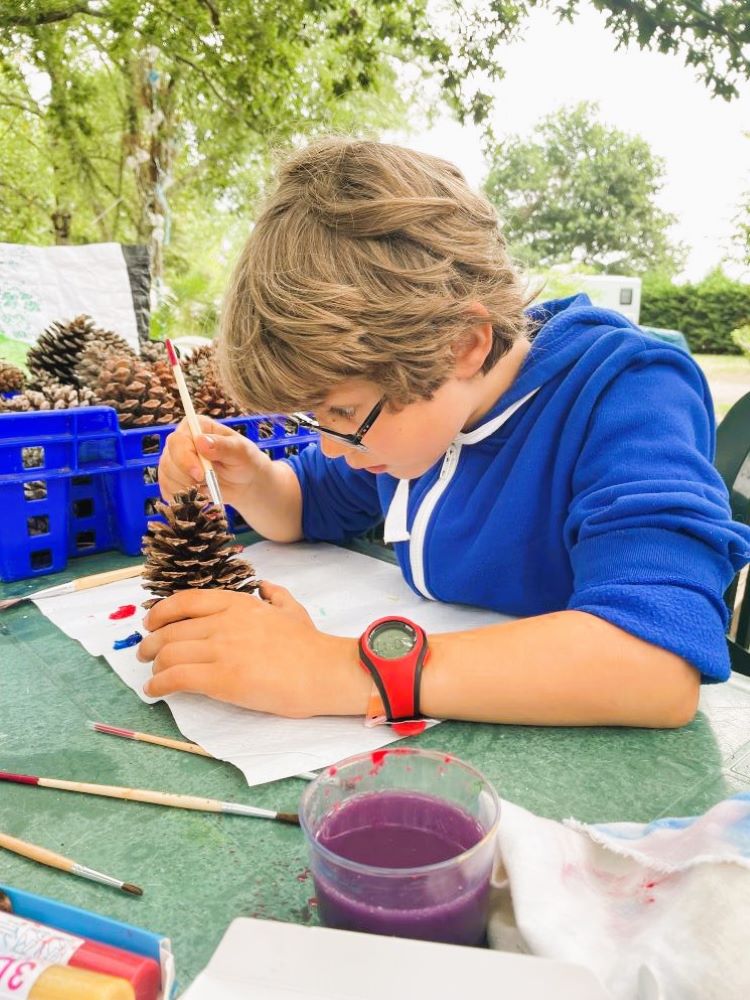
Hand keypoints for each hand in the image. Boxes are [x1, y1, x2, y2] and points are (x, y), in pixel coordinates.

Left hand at [136, 583, 367, 716]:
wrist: (324, 671)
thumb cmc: (310, 644)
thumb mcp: (292, 608)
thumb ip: (275, 595)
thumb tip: (265, 586)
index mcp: (237, 604)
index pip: (185, 602)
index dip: (160, 612)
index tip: (151, 623)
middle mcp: (223, 622)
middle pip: (170, 630)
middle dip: (151, 644)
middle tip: (146, 654)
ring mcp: (221, 650)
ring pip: (169, 654)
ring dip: (154, 665)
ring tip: (152, 675)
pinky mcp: (221, 680)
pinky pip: (176, 679)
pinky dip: (159, 685)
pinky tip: (154, 691)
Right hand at [158, 416, 267, 507]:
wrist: (243, 482)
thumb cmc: (244, 461)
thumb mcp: (240, 452)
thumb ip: (223, 446)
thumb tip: (201, 441)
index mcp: (195, 427)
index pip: (178, 441)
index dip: (185, 459)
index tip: (200, 474)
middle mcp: (180, 441)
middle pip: (168, 460)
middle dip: (186, 477)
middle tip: (206, 484)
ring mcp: (173, 460)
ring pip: (166, 477)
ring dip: (188, 488)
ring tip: (208, 486)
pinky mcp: (171, 478)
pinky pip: (167, 490)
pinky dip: (183, 497)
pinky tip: (200, 493)